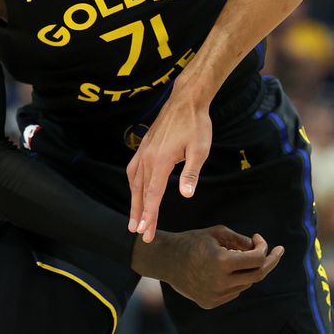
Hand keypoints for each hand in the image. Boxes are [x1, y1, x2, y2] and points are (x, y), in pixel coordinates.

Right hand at [126, 95, 211, 242]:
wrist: (186, 100)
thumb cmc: (196, 124)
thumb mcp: (200, 149)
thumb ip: (191, 173)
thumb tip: (185, 194)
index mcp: (160, 161)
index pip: (153, 194)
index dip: (149, 214)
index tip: (145, 231)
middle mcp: (147, 157)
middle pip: (141, 192)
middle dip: (140, 214)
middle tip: (139, 233)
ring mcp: (143, 151)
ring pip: (135, 182)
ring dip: (134, 201)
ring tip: (134, 219)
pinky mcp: (144, 146)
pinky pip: (134, 169)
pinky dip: (133, 184)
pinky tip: (135, 190)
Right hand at [131, 225, 283, 308]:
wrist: (166, 260)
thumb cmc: (193, 241)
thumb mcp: (218, 233)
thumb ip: (241, 240)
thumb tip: (260, 249)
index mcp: (222, 262)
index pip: (257, 260)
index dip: (263, 247)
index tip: (258, 237)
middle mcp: (219, 282)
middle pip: (257, 275)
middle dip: (270, 262)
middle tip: (278, 251)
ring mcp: (215, 296)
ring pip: (246, 284)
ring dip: (250, 270)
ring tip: (241, 256)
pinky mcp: (210, 303)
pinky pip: (234, 292)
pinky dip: (238, 280)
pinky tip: (228, 269)